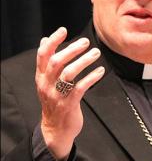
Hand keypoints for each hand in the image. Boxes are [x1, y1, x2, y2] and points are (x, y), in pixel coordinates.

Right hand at [35, 27, 104, 160]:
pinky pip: (80, 88)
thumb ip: (47, 62)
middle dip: (72, 49)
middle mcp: (47, 84)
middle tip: (86, 41)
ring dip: (84, 61)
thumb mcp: (47, 81)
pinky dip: (91, 77)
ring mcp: (57, 95)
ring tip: (96, 53)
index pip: (43, 55)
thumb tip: (44, 39)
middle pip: (56, 62)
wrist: (56, 130)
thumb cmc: (54, 101)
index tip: (63, 30)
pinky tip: (101, 71)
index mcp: (41, 77)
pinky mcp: (69, 104)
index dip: (52, 41)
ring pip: (69, 73)